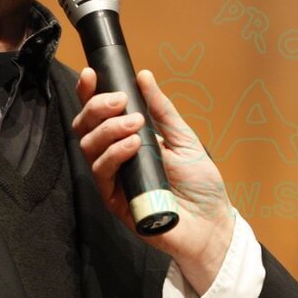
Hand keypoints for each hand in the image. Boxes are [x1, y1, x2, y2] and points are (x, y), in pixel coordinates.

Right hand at [73, 68, 234, 294]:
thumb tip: (144, 76)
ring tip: (134, 124)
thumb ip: (162, 110)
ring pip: (89, 149)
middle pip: (85, 129)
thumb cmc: (200, 184)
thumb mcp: (183, 138)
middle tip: (120, 100)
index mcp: (128, 141)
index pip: (99, 116)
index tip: (92, 75)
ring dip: (109, 129)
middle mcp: (115, 159)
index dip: (89, 95)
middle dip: (97, 108)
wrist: (212, 223)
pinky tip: (133, 145)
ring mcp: (114, 181)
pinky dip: (115, 154)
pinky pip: (103, 174)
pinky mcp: (115, 202)